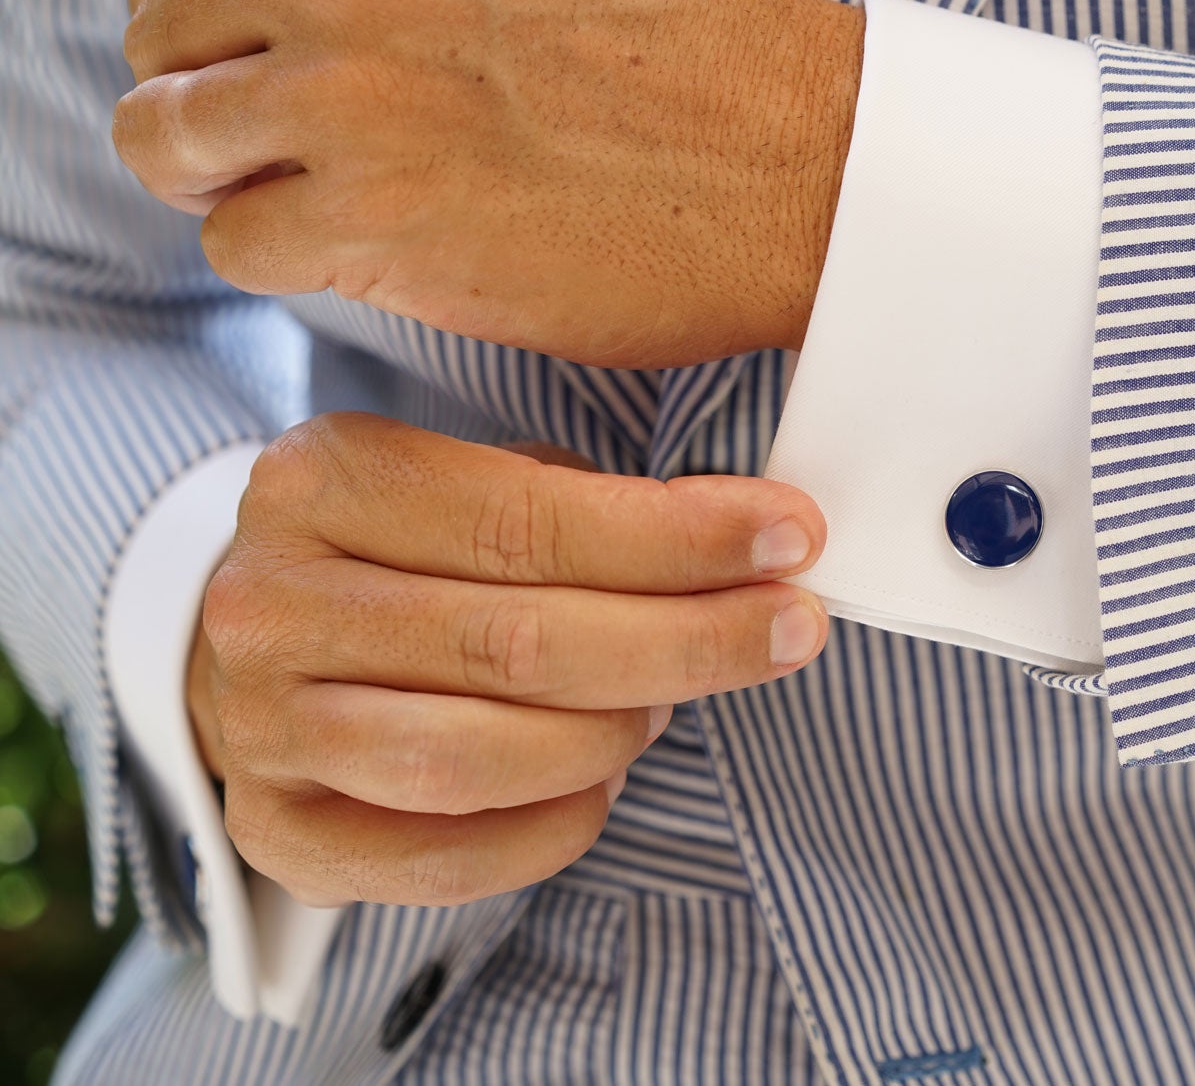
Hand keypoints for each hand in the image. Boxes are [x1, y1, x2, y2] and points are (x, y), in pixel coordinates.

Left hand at [114, 0, 863, 367]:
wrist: (801, 162)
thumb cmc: (693, 63)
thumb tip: (279, 17)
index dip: (193, 8)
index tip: (232, 58)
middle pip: (160, 38)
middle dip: (208, 101)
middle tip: (285, 151)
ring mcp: (345, 92)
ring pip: (165, 140)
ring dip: (229, 183)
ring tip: (322, 204)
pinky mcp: (371, 217)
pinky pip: (235, 246)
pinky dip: (289, 261)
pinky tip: (374, 252)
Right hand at [182, 412, 827, 907]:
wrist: (258, 639)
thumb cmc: (408, 551)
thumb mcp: (476, 481)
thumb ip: (592, 504)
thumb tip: (755, 536)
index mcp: (325, 480)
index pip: (529, 520)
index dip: (679, 538)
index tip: (792, 538)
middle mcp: (272, 602)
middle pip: (519, 643)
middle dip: (687, 640)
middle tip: (790, 630)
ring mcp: (261, 727)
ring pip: (480, 759)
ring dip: (614, 734)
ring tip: (670, 704)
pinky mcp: (276, 833)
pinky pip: (447, 860)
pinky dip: (557, 826)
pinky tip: (605, 782)